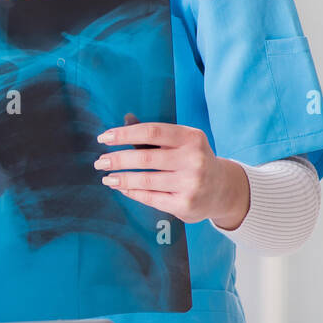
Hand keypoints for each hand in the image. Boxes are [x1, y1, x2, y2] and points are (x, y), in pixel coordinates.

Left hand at [93, 112, 250, 226]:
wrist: (222, 189)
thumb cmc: (192, 160)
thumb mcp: (181, 142)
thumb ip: (154, 134)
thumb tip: (126, 118)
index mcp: (191, 138)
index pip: (151, 132)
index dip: (124, 134)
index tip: (103, 138)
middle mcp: (194, 159)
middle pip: (145, 157)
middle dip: (117, 159)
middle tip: (100, 161)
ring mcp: (191, 183)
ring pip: (145, 180)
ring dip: (120, 178)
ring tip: (106, 177)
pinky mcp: (185, 204)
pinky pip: (150, 197)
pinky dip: (131, 192)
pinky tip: (121, 188)